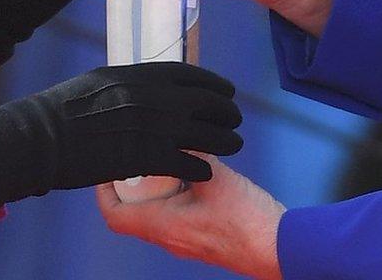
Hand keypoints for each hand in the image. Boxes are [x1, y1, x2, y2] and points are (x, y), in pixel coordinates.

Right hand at [0, 62, 243, 217]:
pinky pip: (190, 162)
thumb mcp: (99, 81)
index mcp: (141, 74)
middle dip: (227, 112)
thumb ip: (129, 84)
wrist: (43, 138)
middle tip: (235, 120)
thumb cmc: (63, 109)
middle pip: (208, 103)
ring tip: (234, 144)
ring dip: (226, 139)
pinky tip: (208, 171)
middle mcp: (154, 97)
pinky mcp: (148, 158)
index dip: (216, 84)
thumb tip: (145, 88)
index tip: (227, 91)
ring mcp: (154, 127)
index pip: (193, 75)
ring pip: (207, 134)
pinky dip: (203, 168)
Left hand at [98, 156, 284, 279]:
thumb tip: (179, 134)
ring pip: (156, 214)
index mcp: (163, 226)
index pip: (116, 216)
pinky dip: (175, 196)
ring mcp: (185, 240)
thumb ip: (193, 154)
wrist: (278, 247)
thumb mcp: (215, 177)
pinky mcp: (201, 238)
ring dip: (155, 189)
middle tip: (137, 157)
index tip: (107, 169)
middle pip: (133, 212)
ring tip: (165, 160)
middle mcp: (169, 238)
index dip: (104, 192)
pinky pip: (176, 216)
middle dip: (132, 185)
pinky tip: (191, 175)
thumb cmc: (247, 221)